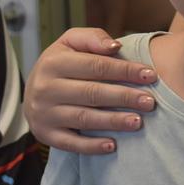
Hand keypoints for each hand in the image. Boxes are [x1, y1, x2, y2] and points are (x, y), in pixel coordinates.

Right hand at [23, 28, 157, 154]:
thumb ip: (93, 38)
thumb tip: (115, 46)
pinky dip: (91, 146)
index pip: (97, 66)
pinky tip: (113, 146)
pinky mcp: (44, 134)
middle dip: (124, 97)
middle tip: (150, 102)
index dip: (126, 70)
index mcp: (53, 62)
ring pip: (83, 118)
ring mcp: (43, 113)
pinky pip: (69, 143)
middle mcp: (45, 88)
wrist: (32, 90)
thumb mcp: (71, 42)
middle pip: (92, 93)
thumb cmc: (63, 62)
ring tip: (138, 122)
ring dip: (113, 121)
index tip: (151, 75)